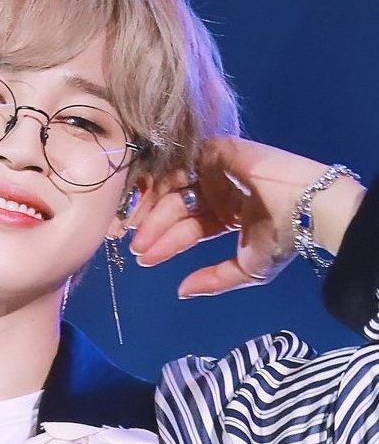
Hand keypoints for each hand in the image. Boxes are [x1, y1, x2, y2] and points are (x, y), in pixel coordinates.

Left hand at [128, 137, 363, 297]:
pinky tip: (151, 198)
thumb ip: (213, 280)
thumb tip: (181, 292)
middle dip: (154, 228)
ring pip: (175, 187)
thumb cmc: (283, 239)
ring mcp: (216, 169)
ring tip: (140, 230)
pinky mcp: (217, 150)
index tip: (144, 258)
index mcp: (227, 215)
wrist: (306, 208)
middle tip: (136, 245)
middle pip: (176, 209)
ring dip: (156, 208)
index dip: (165, 244)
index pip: (187, 229)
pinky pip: (183, 163)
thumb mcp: (246, 269)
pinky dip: (165, 178)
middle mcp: (218, 192)